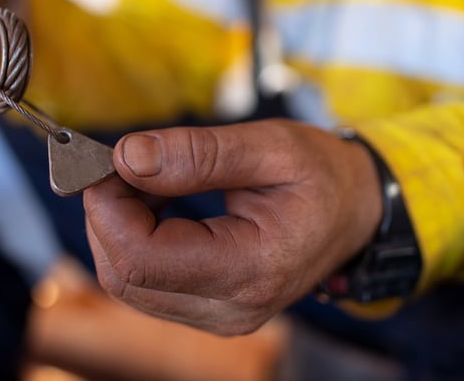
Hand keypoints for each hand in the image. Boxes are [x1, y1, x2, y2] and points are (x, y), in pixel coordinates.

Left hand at [83, 118, 382, 334]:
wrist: (357, 211)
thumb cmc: (324, 174)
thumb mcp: (272, 147)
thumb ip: (200, 154)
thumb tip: (127, 155)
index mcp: (252, 269)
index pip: (142, 258)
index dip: (108, 206)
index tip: (109, 158)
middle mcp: (230, 309)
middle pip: (124, 275)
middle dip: (107, 213)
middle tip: (123, 161)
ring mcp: (218, 316)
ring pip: (128, 281)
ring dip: (118, 224)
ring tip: (146, 177)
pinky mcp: (208, 308)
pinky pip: (146, 281)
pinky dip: (134, 236)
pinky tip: (154, 200)